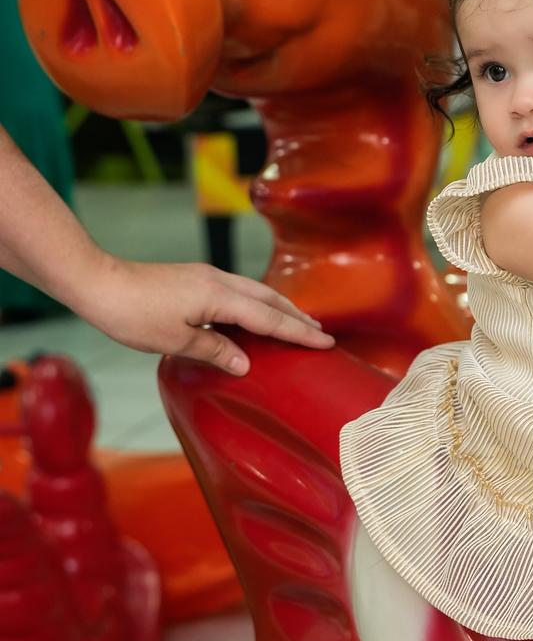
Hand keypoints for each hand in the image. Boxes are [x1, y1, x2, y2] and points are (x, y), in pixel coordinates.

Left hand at [84, 255, 334, 375]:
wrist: (99, 284)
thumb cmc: (132, 313)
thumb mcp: (175, 340)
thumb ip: (215, 350)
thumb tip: (245, 363)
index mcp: (218, 297)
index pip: (269, 318)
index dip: (298, 332)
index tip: (325, 341)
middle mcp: (218, 281)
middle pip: (269, 299)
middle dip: (296, 317)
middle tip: (320, 333)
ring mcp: (206, 277)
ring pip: (254, 292)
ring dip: (278, 308)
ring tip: (296, 322)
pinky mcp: (194, 279)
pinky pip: (238, 291)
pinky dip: (257, 303)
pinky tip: (255, 314)